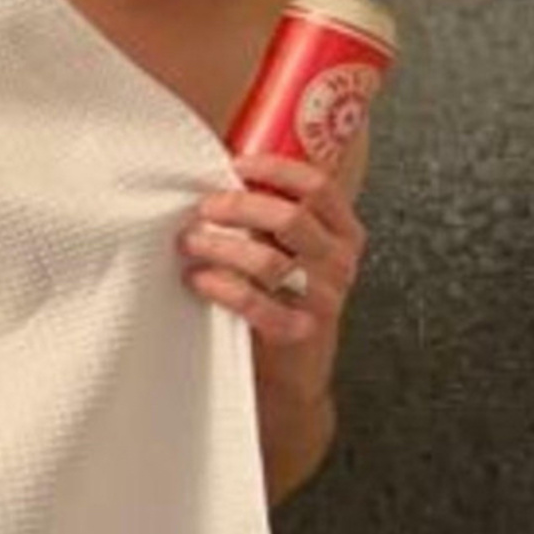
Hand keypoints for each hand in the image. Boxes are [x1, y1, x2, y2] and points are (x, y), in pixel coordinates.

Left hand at [179, 149, 362, 374]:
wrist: (294, 368)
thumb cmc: (283, 296)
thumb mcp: (292, 250)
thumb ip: (272, 217)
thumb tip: (218, 175)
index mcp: (343, 233)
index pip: (317, 186)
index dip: (274, 169)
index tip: (235, 164)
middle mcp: (339, 262)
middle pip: (289, 218)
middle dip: (238, 207)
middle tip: (203, 209)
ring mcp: (323, 298)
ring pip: (268, 261)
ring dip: (220, 246)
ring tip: (190, 242)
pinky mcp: (298, 331)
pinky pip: (254, 303)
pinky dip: (220, 286)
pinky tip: (198, 279)